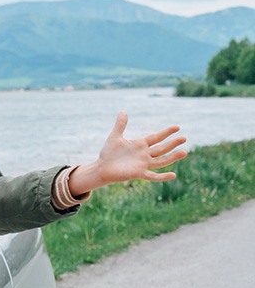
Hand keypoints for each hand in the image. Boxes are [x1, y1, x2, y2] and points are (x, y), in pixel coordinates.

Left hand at [69, 112, 187, 196]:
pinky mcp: (138, 173)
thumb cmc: (108, 153)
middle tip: (184, 138)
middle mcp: (144, 154)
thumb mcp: (114, 137)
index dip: (166, 132)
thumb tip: (122, 111)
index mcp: (140, 144)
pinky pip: (153, 176)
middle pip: (161, 148)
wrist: (102, 168)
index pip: (156, 137)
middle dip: (172, 143)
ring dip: (172, 157)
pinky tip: (173, 175)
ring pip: (161, 161)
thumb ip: (120, 125)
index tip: (177, 127)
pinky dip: (162, 176)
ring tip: (184, 152)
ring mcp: (143, 164)